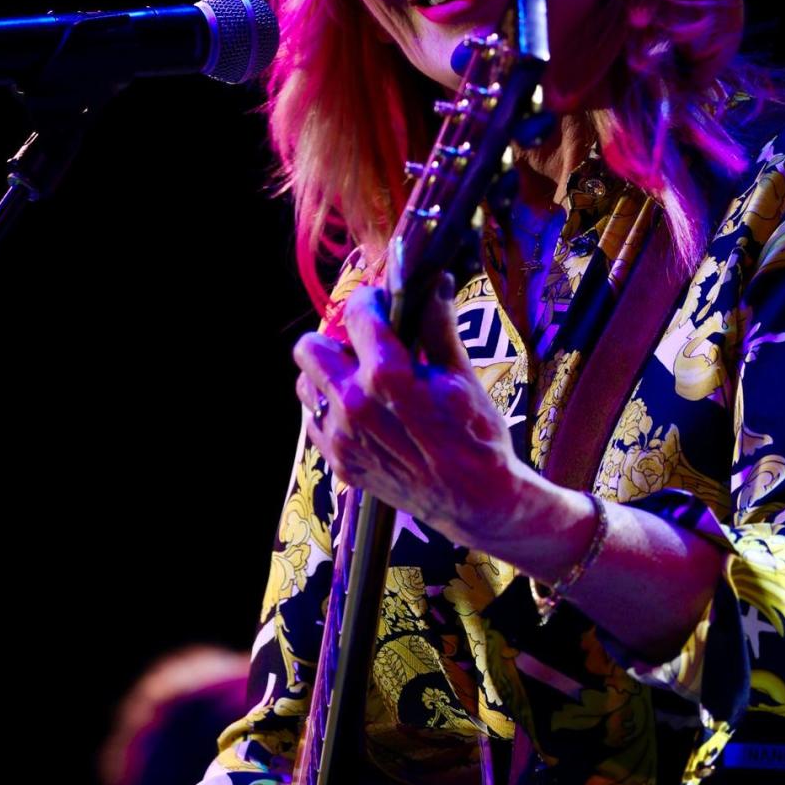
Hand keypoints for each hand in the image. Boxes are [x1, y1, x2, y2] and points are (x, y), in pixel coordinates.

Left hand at [292, 274, 524, 548]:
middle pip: (309, 348)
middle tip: (366, 345)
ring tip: (363, 380)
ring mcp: (342, 438)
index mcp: (388, 376)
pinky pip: (316, 421)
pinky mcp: (340, 462)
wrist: (476, 502)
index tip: (385, 305)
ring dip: (329, 375)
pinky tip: (366, 413)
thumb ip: (438, 326)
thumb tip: (435, 281)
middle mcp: (354, 405)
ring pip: (306, 385)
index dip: (373, 301)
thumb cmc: (477, 436)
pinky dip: (333, 410)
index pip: (358, 313)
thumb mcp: (462, 375)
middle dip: (335, 338)